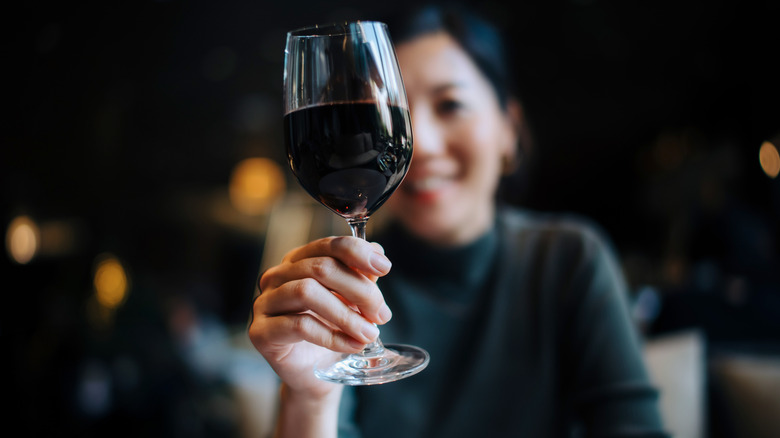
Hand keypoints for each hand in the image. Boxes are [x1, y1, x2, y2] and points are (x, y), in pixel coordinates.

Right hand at [248, 236, 392, 397]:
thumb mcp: (352, 300)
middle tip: (382, 314)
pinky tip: (353, 345)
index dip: (358, 252)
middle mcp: (276, 276)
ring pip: (307, 292)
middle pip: (321, 268)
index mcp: (298, 261)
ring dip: (346, 315)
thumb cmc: (330, 331)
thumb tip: (377, 252)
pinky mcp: (260, 332)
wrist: (313, 374)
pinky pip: (299, 326)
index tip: (385, 268)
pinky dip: (332, 336)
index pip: (328, 245)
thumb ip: (361, 275)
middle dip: (359, 290)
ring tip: (370, 333)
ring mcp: (264, 303)